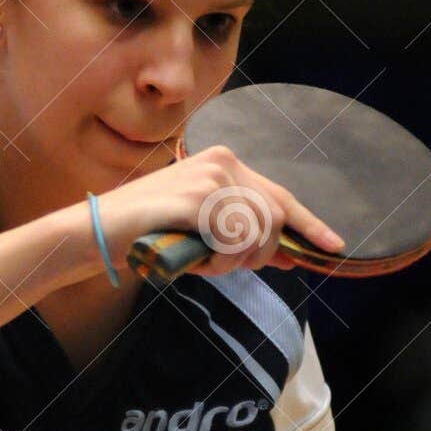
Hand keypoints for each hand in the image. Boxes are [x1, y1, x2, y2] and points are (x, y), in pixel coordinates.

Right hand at [96, 144, 342, 276]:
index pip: (279, 195)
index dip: (308, 224)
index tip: (332, 247)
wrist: (98, 232)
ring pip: (256, 233)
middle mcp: (222, 162)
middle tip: (225, 267)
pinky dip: (219, 262)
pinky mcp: (197, 199)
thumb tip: (290, 254)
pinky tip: (197, 261)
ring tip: (202, 263)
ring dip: (234, 262)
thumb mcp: (204, 232)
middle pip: (273, 218)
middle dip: (260, 254)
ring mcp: (210, 178)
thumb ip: (244, 236)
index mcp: (224, 162)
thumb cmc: (149, 233)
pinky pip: (233, 241)